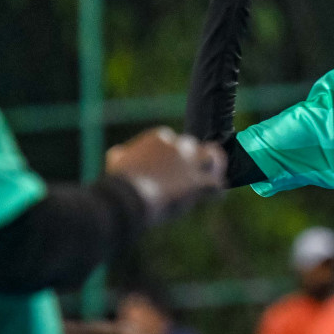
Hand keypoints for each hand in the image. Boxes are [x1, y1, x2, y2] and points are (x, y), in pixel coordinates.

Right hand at [105, 126, 225, 225]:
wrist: (130, 196)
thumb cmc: (121, 181)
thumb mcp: (116, 161)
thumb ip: (122, 155)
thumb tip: (119, 155)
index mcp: (160, 136)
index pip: (174, 142)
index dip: (174, 157)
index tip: (170, 169)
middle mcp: (179, 144)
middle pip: (194, 148)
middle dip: (193, 161)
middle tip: (190, 175)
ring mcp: (191, 162)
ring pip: (212, 157)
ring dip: (215, 167)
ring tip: (213, 177)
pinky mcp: (199, 181)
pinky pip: (216, 184)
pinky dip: (216, 191)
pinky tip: (214, 196)